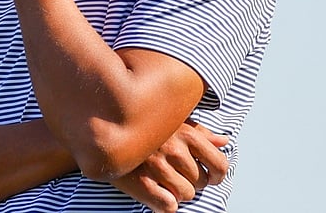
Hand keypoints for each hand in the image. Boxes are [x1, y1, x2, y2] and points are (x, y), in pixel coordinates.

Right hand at [109, 122, 228, 212]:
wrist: (102, 129)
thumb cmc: (143, 127)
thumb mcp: (172, 122)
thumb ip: (200, 132)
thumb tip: (224, 141)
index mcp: (187, 133)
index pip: (219, 164)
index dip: (217, 175)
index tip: (210, 176)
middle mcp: (174, 149)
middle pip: (201, 182)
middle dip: (192, 182)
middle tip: (177, 175)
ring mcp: (157, 166)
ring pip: (186, 195)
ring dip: (177, 192)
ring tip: (164, 181)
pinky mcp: (142, 183)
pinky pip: (169, 206)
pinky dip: (165, 203)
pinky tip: (156, 191)